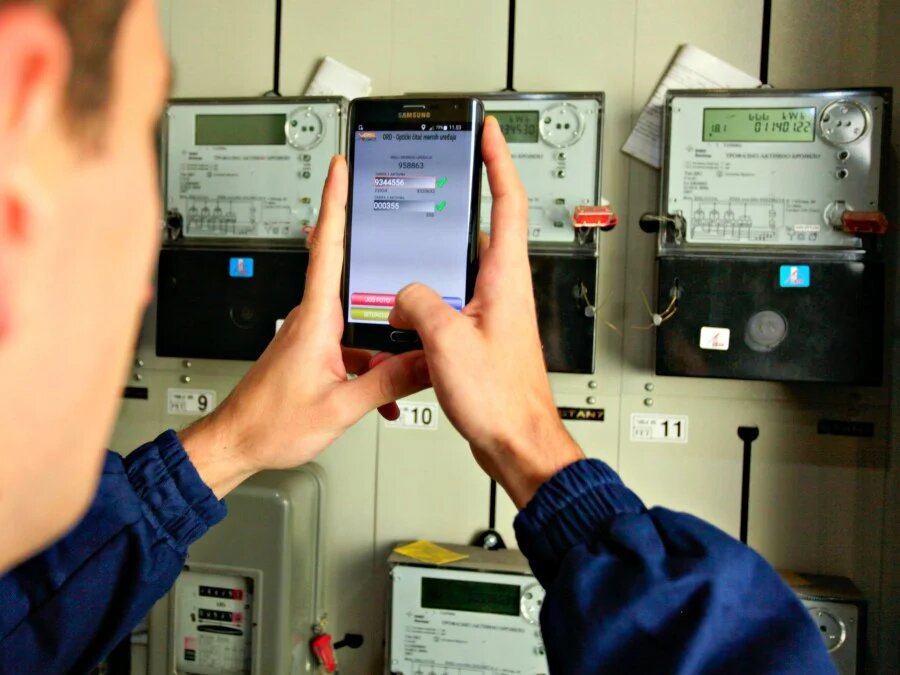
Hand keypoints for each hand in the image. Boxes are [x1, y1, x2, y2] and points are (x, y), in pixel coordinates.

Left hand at [180, 156, 430, 497]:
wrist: (237, 442)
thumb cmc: (270, 423)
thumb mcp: (340, 407)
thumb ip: (388, 382)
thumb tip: (426, 361)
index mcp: (315, 320)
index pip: (327, 247)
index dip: (334, 203)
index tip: (340, 170)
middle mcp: (311, 320)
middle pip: (352, 278)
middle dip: (382, 267)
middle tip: (405, 248)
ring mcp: (311, 336)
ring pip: (359, 322)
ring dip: (384, 344)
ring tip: (406, 366)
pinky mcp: (312, 353)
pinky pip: (351, 348)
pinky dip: (371, 367)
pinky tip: (384, 394)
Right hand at [389, 118, 583, 507]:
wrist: (519, 442)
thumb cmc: (501, 400)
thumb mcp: (446, 341)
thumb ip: (417, 302)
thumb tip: (403, 294)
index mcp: (506, 278)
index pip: (509, 200)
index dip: (499, 160)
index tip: (488, 132)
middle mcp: (504, 289)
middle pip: (484, 229)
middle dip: (461, 202)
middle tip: (440, 178)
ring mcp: (494, 312)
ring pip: (461, 269)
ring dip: (436, 259)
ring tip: (407, 251)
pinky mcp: (481, 335)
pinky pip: (452, 301)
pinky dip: (428, 296)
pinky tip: (406, 306)